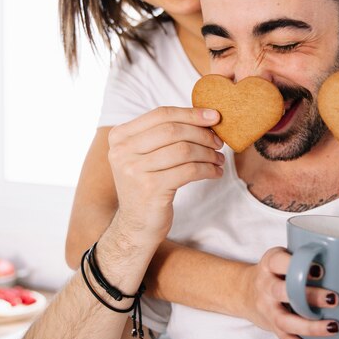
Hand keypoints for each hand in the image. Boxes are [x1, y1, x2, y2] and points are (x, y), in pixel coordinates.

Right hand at [107, 106, 224, 249]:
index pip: (161, 114)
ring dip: (208, 153)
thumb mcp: (147, 156)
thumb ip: (164, 134)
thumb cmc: (148, 185)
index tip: (214, 117)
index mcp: (120, 136)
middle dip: (202, 134)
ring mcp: (134, 170)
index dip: (191, 113)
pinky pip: (189, 171)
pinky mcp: (151, 189)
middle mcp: (122, 151)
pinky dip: (208, 170)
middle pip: (173, 130)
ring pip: (184, 150)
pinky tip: (215, 173)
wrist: (137, 225)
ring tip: (218, 159)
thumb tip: (205, 117)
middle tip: (219, 143)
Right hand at [241, 247, 338, 338]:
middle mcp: (265, 286)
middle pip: (283, 292)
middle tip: (334, 299)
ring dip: (310, 326)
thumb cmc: (276, 272)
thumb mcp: (283, 257)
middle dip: (309, 296)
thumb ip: (303, 258)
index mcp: (270, 264)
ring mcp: (268, 309)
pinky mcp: (272, 327)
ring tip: (333, 327)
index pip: (280, 262)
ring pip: (285, 321)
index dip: (298, 266)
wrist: (246, 291)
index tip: (321, 270)